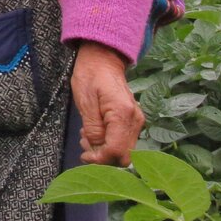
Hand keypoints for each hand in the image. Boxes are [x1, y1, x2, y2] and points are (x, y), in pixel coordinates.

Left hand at [71, 41, 143, 165]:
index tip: (84, 156)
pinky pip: (123, 141)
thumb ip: (93, 128)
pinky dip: (109, 142)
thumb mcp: (85, 102)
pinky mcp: (132, 121)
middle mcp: (135, 120)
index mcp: (123, 114)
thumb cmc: (90, 77)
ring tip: (86, 136)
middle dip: (103, 157)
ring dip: (104, 150)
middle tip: (84, 146)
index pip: (117, 150)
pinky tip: (94, 133)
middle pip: (124, 155)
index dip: (100, 160)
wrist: (102, 61)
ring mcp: (136, 121)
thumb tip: (97, 149)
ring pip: (124, 150)